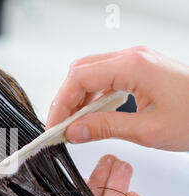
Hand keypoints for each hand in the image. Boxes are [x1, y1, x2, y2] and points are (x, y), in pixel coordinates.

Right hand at [46, 46, 188, 150]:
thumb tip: (73, 131)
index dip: (61, 103)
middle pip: (81, 71)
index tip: (54, 126)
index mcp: (133, 65)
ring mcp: (137, 62)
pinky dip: (93, 96)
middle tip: (60, 126)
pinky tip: (92, 114)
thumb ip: (104, 128)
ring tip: (74, 124)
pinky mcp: (141, 70)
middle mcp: (133, 57)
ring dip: (78, 98)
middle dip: (65, 99)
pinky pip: (106, 77)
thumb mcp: (147, 130)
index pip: (79, 78)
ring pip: (91, 73)